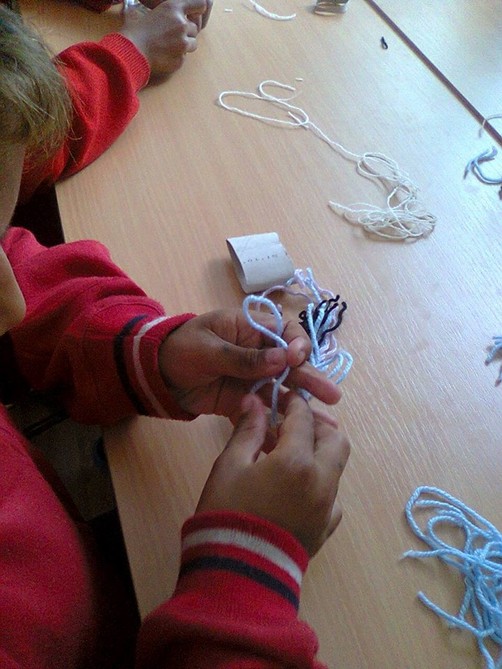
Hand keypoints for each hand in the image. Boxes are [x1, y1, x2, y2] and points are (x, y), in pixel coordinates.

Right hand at [120, 0, 210, 76]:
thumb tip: (165, 16)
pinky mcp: (180, 60)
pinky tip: (164, 56)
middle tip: (171, 36)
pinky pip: (184, 58)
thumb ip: (165, 15)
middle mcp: (181, 25)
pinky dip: (176, 58)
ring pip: (193, 44)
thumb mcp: (150, 13)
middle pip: (194, 29)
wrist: (131, 52)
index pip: (199, 4)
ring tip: (169, 46)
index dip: (197, 10)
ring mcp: (183, 44)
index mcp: (173, 8)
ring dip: (184, 45)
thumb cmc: (135, 32)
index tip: (194, 14)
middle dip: (186, 33)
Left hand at [159, 308, 341, 418]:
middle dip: (310, 379)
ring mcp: (253, 379)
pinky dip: (277, 426)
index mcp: (251, 330)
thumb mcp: (209, 349)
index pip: (285, 332)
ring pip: (283, 391)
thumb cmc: (180, 349)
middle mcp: (259, 354)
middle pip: (291, 365)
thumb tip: (282, 358)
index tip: (298, 358)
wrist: (155, 376)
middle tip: (331, 396)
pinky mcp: (244, 402)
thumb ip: (243, 357)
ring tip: (326, 426)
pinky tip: (293, 441)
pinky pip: (264, 413)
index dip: (297, 344)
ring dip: (302, 407)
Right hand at [196, 393, 349, 555]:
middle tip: (293, 424)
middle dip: (317, 425)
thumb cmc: (227, 513)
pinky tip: (298, 487)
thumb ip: (247, 430)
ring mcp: (328, 506)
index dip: (293, 403)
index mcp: (297, 461)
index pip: (303, 419)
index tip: (283, 396)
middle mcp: (322, 480)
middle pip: (336, 439)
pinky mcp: (327, 528)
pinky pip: (333, 496)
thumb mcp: (229, 466)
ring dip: (320, 453)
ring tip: (291, 455)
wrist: (237, 573)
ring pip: (337, 467)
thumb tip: (254, 401)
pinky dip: (321, 483)